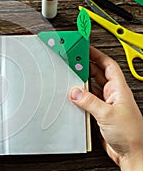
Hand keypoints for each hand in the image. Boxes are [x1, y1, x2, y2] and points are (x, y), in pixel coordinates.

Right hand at [69, 47, 142, 169]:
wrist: (131, 153)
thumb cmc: (131, 134)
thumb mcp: (108, 114)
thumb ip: (89, 102)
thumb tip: (75, 92)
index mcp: (119, 90)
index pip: (108, 65)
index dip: (97, 55)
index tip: (85, 48)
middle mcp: (112, 95)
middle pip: (97, 74)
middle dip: (86, 66)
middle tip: (73, 60)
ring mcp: (105, 104)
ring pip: (91, 87)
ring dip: (81, 82)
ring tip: (70, 75)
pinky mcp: (99, 113)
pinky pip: (87, 100)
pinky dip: (79, 97)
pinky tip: (72, 95)